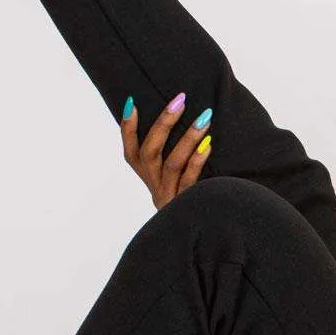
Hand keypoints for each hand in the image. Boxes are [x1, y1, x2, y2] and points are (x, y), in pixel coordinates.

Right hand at [121, 92, 212, 209]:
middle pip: (149, 153)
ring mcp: (169, 197)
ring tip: (204, 118)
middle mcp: (154, 187)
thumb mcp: (179, 178)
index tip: (132, 103)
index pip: (131, 152)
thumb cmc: (197, 196)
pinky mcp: (185, 206)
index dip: (128, 129)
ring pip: (171, 164)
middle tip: (180, 100)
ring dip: (187, 138)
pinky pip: (189, 181)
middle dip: (163, 124)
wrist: (206, 234)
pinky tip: (208, 145)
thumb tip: (183, 116)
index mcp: (149, 178)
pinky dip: (197, 161)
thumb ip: (176, 154)